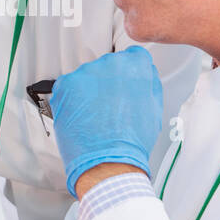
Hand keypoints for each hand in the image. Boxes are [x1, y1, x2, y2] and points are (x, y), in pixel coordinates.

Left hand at [51, 45, 162, 196]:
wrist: (107, 162)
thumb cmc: (131, 141)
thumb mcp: (154, 108)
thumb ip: (149, 83)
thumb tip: (144, 73)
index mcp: (135, 66)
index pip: (132, 57)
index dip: (130, 75)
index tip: (125, 86)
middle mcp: (109, 63)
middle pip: (108, 66)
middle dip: (109, 82)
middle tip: (111, 107)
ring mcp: (85, 73)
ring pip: (88, 76)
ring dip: (90, 90)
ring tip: (96, 116)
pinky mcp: (65, 85)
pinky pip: (69, 86)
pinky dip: (73, 99)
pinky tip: (82, 116)